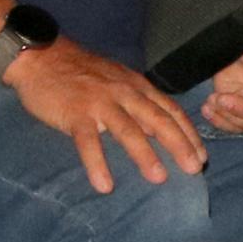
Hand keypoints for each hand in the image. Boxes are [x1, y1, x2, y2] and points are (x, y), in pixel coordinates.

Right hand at [8, 40, 209, 194]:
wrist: (40, 56)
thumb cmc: (80, 72)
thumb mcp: (117, 80)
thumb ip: (137, 101)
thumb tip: (159, 128)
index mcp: (136, 85)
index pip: (170, 110)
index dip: (188, 133)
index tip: (202, 155)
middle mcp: (124, 92)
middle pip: (158, 120)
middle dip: (179, 145)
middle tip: (194, 169)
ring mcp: (100, 102)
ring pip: (129, 130)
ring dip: (145, 155)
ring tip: (159, 179)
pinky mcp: (75, 113)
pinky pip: (88, 142)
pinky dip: (98, 164)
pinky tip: (105, 186)